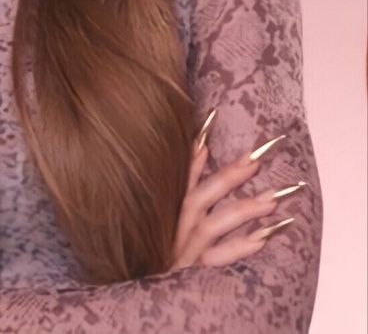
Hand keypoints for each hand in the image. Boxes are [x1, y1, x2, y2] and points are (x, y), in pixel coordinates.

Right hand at [168, 138, 294, 270]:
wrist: (150, 295)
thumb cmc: (167, 249)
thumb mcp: (170, 213)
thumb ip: (186, 180)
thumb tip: (201, 143)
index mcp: (169, 211)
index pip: (182, 177)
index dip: (195, 153)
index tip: (212, 127)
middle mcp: (176, 228)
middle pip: (200, 197)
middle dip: (229, 177)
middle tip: (256, 160)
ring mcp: (185, 251)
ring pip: (213, 225)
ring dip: (243, 210)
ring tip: (272, 200)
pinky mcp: (195, 273)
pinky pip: (219, 259)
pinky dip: (241, 247)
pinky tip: (263, 237)